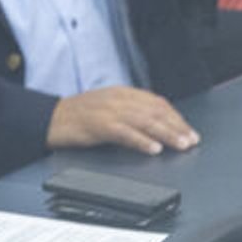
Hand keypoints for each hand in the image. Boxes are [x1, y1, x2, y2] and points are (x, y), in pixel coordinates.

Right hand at [47, 87, 198, 153]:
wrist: (50, 118)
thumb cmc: (78, 116)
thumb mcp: (107, 106)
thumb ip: (130, 111)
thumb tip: (156, 124)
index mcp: (122, 93)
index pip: (156, 102)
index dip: (176, 116)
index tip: (189, 130)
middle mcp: (118, 99)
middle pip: (155, 111)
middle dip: (176, 126)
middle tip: (192, 140)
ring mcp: (108, 111)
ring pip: (145, 121)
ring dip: (166, 134)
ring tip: (181, 145)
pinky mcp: (99, 125)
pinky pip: (125, 133)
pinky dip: (141, 141)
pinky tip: (154, 149)